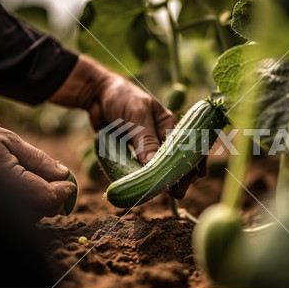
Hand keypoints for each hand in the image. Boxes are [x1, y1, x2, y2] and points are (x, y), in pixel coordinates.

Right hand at [0, 115, 76, 220]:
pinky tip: (21, 186)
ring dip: (41, 200)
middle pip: (42, 210)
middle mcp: (3, 201)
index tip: (69, 182)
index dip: (64, 191)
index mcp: (7, 183)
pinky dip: (27, 203)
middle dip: (54, 196)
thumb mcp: (7, 140)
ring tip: (33, 178)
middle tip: (56, 180)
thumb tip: (64, 174)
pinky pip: (18, 213)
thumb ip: (38, 160)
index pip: (49, 198)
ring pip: (31, 214)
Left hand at [48, 55, 205, 197]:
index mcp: (168, 124)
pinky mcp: (135, 152)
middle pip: (176, 160)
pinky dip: (146, 178)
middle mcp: (161, 136)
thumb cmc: (120, 97)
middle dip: (180, 176)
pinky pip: (142, 168)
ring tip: (170, 194)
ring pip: (161, 167)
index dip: (192, 162)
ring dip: (165, 180)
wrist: (96, 94)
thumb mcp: (135, 115)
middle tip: (178, 192)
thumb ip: (145, 139)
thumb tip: (152, 166)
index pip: (186, 145)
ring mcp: (148, 146)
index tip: (191, 178)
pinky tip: (148, 188)